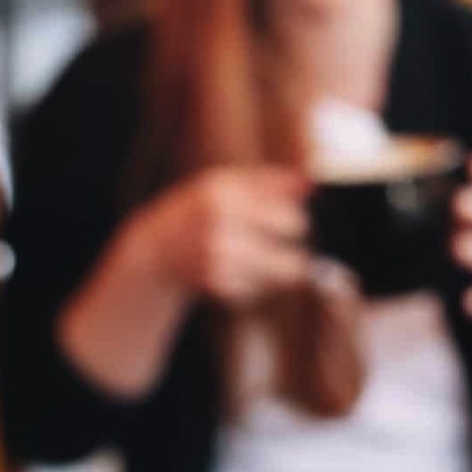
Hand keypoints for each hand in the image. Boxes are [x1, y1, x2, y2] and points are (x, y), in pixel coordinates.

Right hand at [135, 167, 309, 307]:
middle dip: (291, 250)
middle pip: (291, 255)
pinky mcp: (217, 286)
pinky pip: (260, 289)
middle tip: (274, 243)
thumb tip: (311, 184)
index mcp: (224, 196)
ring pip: (280, 276)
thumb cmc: (202, 208)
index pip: (292, 220)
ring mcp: (218, 261)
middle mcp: (220, 229)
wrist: (159, 246)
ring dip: (277, 269)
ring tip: (256, 255)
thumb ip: (271, 181)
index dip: (295, 222)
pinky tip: (238, 269)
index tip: (286, 222)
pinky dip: (257, 282)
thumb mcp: (230, 183)